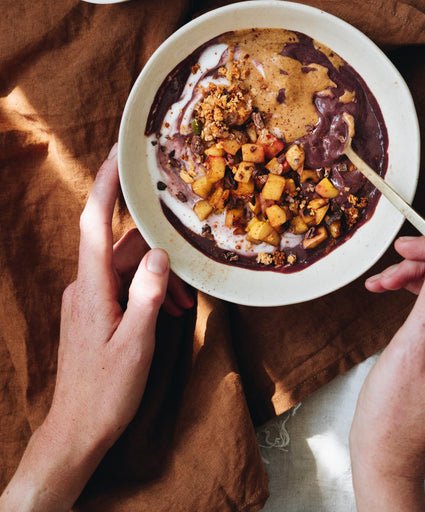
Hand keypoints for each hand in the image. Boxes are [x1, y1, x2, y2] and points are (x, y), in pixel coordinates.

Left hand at [0, 145, 193, 511]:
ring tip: (188, 297)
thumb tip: (160, 254)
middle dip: (157, 242)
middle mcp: (85, 286)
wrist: (76, 431)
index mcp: (91, 289)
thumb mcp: (136, 345)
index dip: (105, 184)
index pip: (94, 222)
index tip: (118, 153)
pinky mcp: (95, 311)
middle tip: (187, 233)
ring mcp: (88, 299)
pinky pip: (125, 285)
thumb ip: (148, 295)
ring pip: (127, 267)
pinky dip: (150, 289)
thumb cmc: (105, 393)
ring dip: (159, 273)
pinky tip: (173, 307)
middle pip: (121, 244)